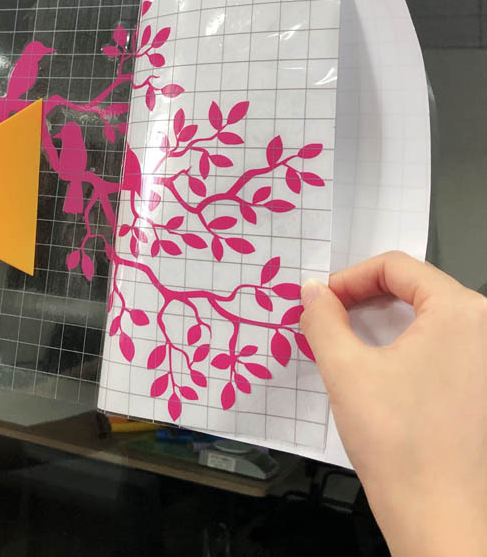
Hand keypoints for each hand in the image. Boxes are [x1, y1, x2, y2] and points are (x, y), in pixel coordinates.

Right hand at [301, 252, 486, 556]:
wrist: (439, 517)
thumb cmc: (397, 439)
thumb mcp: (344, 368)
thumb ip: (322, 318)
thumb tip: (312, 291)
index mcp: (462, 312)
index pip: (398, 266)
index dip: (350, 278)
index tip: (322, 302)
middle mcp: (485, 329)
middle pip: (414, 288)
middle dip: (363, 299)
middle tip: (327, 321)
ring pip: (426, 318)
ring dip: (381, 322)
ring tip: (345, 344)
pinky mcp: (482, 388)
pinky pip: (441, 346)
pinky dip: (403, 345)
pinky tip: (377, 369)